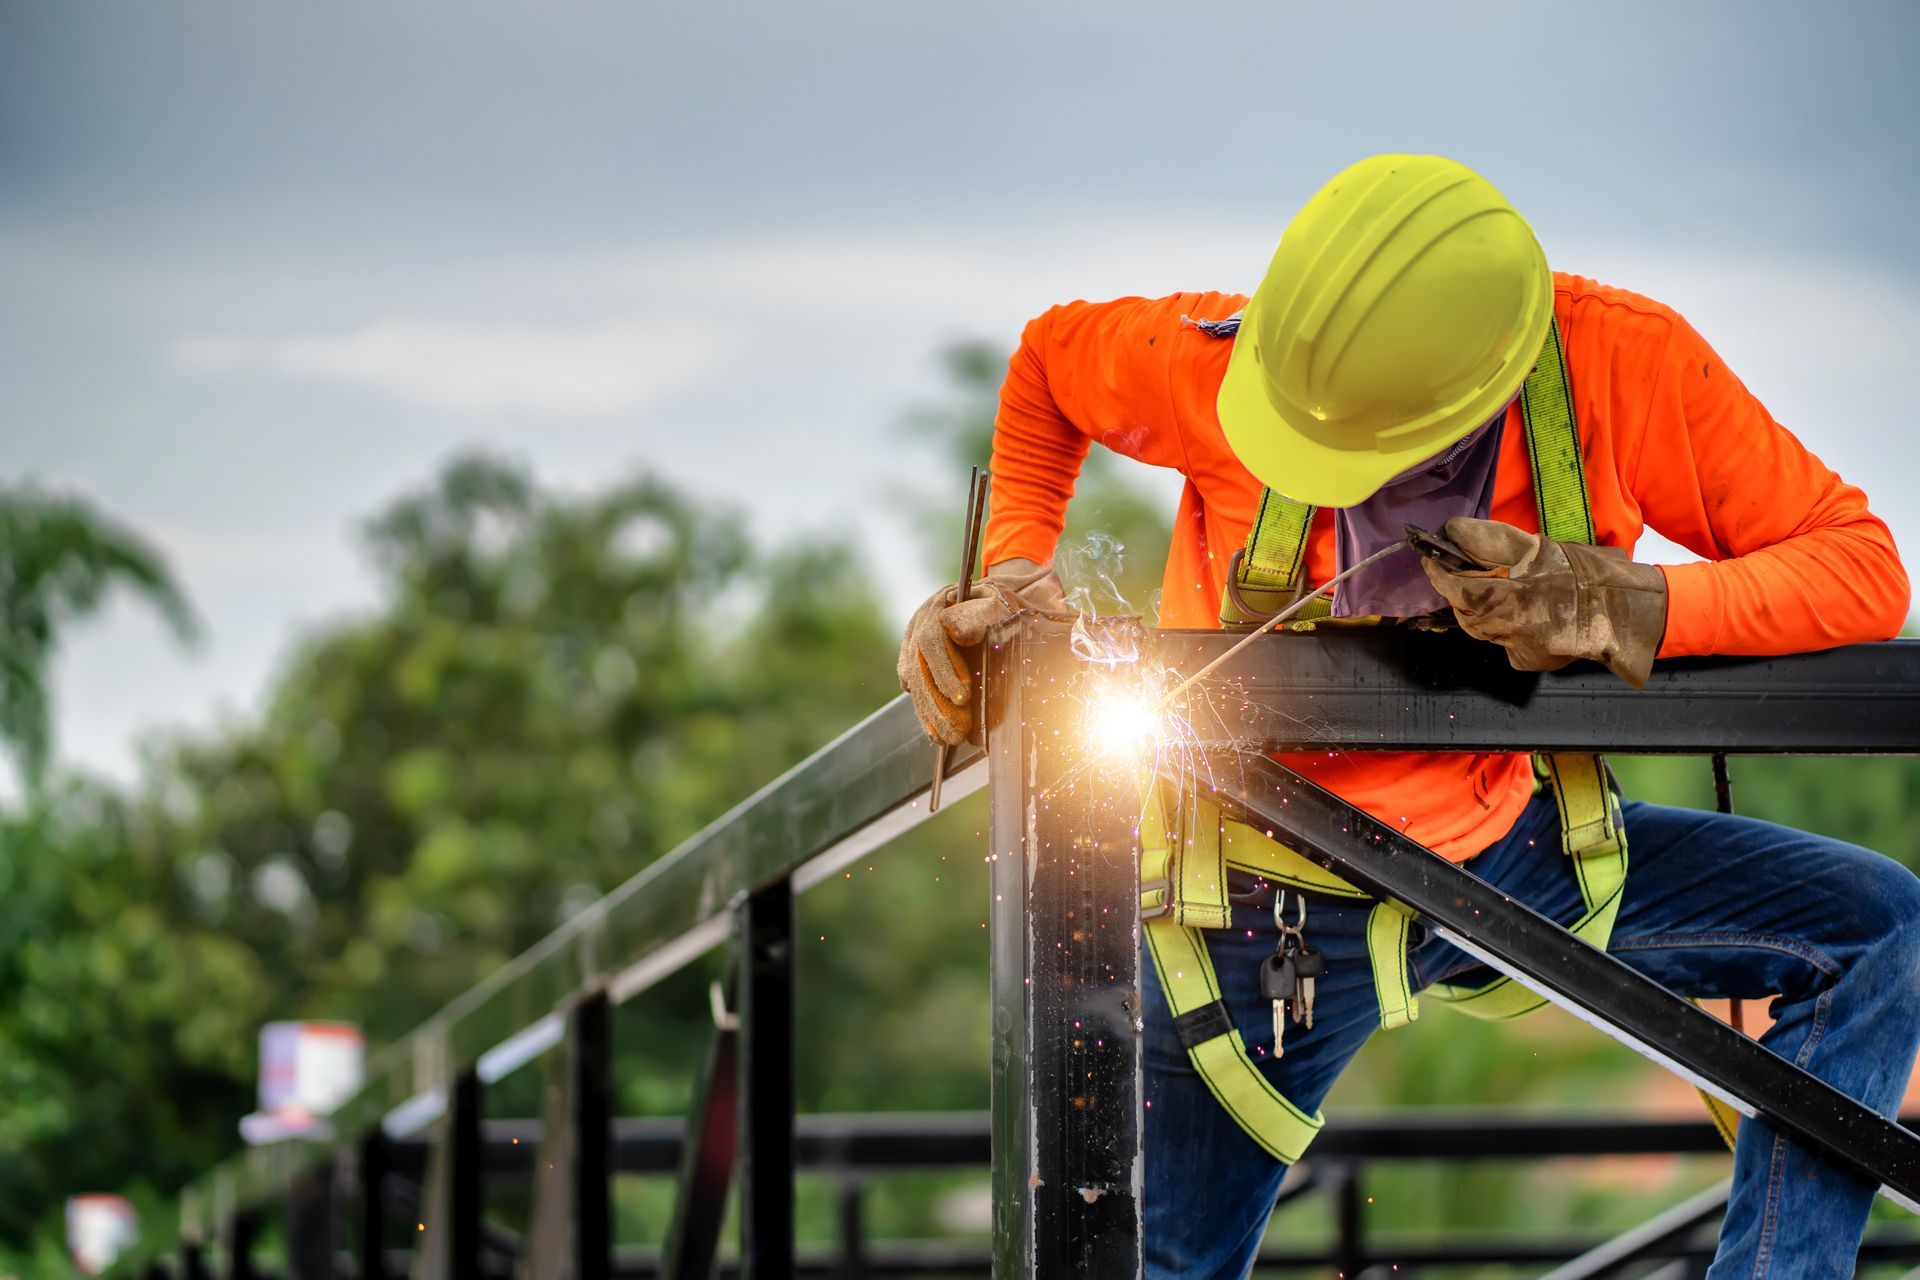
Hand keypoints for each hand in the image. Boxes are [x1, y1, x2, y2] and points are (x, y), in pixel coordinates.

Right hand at [897, 558, 1068, 743]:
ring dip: (931, 713)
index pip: (933, 640)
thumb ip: (978, 616)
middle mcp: (922, 623)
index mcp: (941, 605)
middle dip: (938, 702)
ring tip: (951, 737)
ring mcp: (914, 642)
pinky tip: (937, 734)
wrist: (998, 607)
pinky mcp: (914, 662)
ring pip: (914, 682)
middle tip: (959, 730)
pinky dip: (926, 714)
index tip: (963, 696)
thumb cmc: (1003, 608)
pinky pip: (915, 690)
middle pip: (919, 667)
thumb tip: (954, 631)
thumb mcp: (999, 606)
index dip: (945, 671)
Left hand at [1420, 517, 1666, 687]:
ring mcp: (1522, 640)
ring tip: (1472, 592)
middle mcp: (1519, 614)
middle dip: (1451, 589)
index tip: (1429, 558)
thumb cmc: (1591, 573)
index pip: (1464, 582)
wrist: (1627, 612)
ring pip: (1478, 626)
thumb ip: (1503, 544)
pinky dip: (1498, 629)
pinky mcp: (1528, 658)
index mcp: (1525, 582)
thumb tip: (1459, 532)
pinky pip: (1500, 642)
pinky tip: (1511, 618)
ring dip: (1470, 609)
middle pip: (1465, 606)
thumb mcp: (1547, 549)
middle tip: (1443, 572)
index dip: (1441, 573)